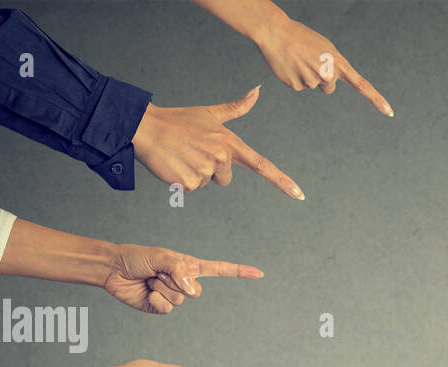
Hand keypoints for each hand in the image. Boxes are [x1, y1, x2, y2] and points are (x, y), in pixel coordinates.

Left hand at [101, 243, 262, 313]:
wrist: (113, 269)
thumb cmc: (136, 257)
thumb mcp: (161, 257)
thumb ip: (180, 271)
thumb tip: (193, 290)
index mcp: (189, 266)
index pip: (220, 270)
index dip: (239, 272)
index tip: (259, 273)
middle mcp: (184, 282)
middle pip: (196, 292)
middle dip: (175, 282)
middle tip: (157, 273)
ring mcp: (173, 296)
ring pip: (180, 301)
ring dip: (162, 289)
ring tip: (149, 279)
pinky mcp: (161, 308)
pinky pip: (167, 310)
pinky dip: (156, 300)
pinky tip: (146, 292)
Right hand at [132, 88, 302, 195]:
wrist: (147, 127)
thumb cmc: (180, 120)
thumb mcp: (210, 113)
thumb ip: (236, 108)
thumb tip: (257, 91)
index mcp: (230, 142)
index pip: (262, 165)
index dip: (282, 181)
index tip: (299, 194)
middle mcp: (221, 157)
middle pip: (225, 179)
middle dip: (210, 170)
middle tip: (193, 151)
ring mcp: (205, 170)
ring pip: (206, 183)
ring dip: (193, 173)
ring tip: (182, 155)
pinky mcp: (188, 182)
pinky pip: (190, 189)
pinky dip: (180, 180)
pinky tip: (173, 163)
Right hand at [254, 11, 391, 114]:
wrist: (276, 33)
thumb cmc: (302, 38)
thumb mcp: (325, 48)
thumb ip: (333, 66)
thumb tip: (330, 85)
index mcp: (338, 62)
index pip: (362, 84)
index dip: (376, 99)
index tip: (389, 112)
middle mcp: (328, 74)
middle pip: (329, 88)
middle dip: (322, 79)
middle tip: (309, 61)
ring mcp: (312, 81)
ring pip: (313, 86)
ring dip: (306, 75)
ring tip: (298, 59)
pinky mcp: (296, 86)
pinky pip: (299, 86)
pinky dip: (294, 78)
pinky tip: (289, 65)